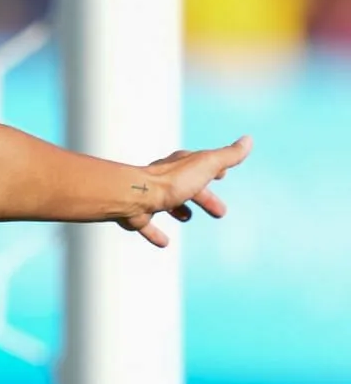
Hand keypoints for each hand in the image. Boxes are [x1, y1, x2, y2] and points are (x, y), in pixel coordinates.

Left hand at [119, 136, 251, 246]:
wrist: (134, 194)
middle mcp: (164, 179)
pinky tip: (164, 243)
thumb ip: (227, 156)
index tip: (222, 175)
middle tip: (220, 212)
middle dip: (204, 198)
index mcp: (182, 166)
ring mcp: (148, 197)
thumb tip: (248, 140)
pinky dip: (155, 233)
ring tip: (187, 218)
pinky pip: (146, 225)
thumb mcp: (206, 165)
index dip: (214, 170)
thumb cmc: (172, 181)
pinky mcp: (137, 215)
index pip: (202, 165)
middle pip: (187, 188)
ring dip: (179, 210)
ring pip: (167, 203)